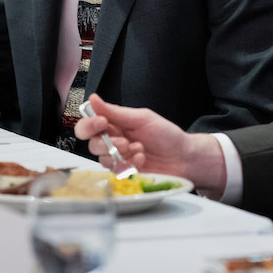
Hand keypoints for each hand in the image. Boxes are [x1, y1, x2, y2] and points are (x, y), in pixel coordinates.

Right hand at [74, 94, 226, 195]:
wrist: (183, 157)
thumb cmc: (166, 135)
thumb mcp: (142, 118)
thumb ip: (115, 112)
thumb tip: (93, 99)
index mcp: (115, 125)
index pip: (89, 125)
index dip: (90, 124)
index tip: (102, 122)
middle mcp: (113, 142)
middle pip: (92, 144)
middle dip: (107, 143)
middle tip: (126, 141)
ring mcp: (118, 159)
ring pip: (102, 159)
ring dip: (121, 153)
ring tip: (139, 149)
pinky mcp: (124, 173)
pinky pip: (116, 170)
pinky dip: (130, 163)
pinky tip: (142, 159)